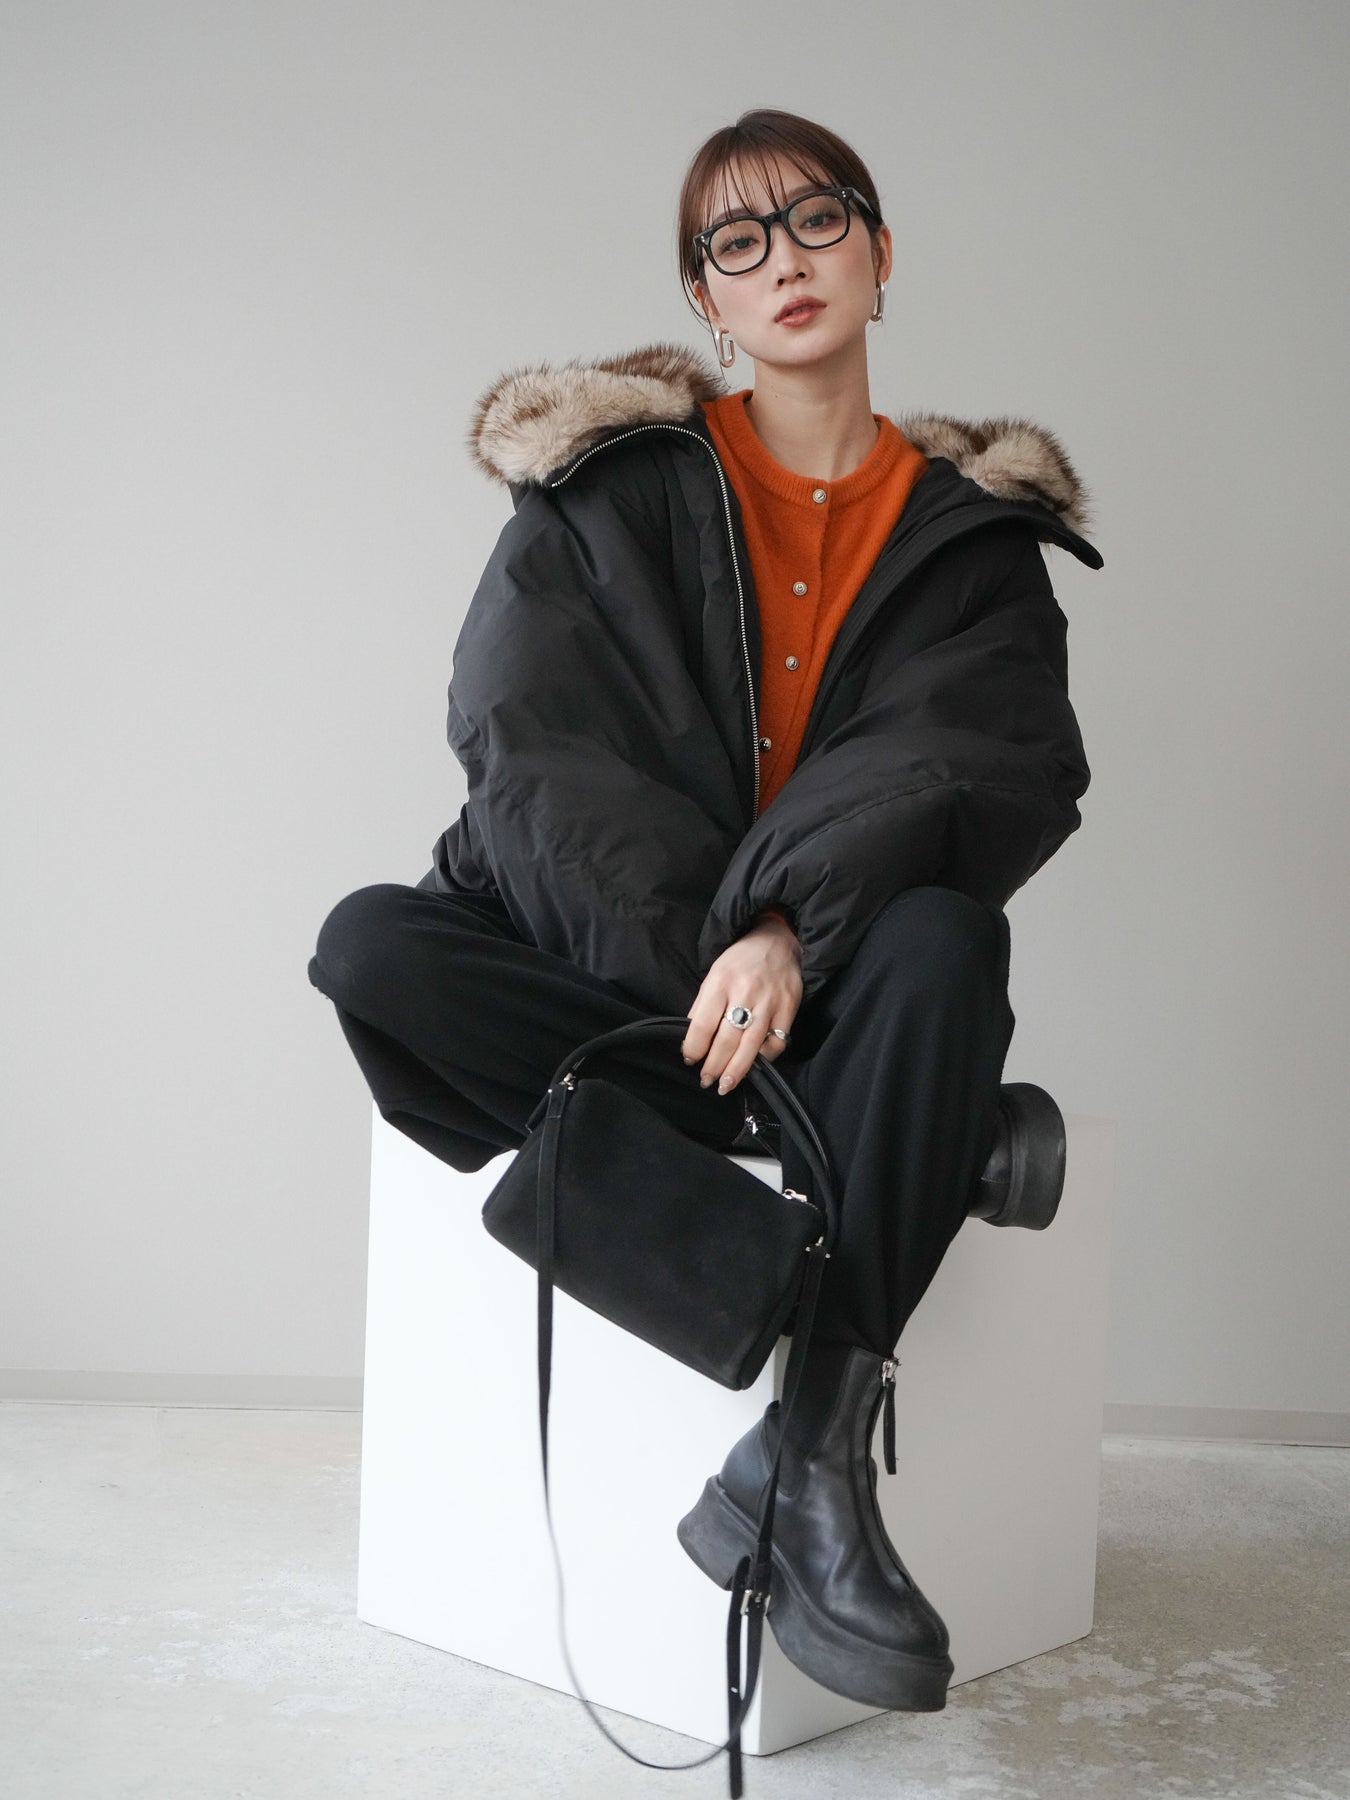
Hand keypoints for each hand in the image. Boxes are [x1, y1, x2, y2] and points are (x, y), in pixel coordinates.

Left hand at [682, 912, 802, 1094]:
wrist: (777, 940)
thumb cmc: (740, 960)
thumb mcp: (714, 974)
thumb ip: (703, 1005)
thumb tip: (692, 1038)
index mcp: (721, 981)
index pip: (703, 1024)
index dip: (694, 1047)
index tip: (689, 1060)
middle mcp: (745, 991)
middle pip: (727, 1039)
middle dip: (714, 1065)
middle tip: (706, 1080)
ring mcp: (770, 1001)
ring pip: (752, 1045)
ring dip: (737, 1070)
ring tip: (725, 1084)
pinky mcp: (789, 1007)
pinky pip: (776, 1041)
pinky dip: (764, 1057)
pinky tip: (754, 1064)